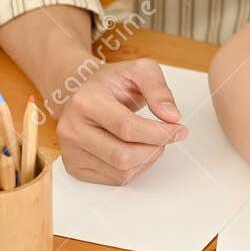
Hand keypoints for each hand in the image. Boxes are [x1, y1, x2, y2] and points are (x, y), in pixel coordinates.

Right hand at [54, 57, 186, 184]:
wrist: (84, 94)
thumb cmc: (111, 83)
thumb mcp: (139, 70)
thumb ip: (158, 89)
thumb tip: (172, 117)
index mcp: (85, 101)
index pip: (126, 127)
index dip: (158, 133)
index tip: (179, 130)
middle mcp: (72, 129)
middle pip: (123, 155)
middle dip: (154, 149)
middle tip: (167, 136)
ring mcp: (70, 151)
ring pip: (121, 172)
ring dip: (147, 160)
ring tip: (152, 141)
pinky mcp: (75, 167)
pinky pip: (115, 179)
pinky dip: (135, 169)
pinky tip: (138, 151)